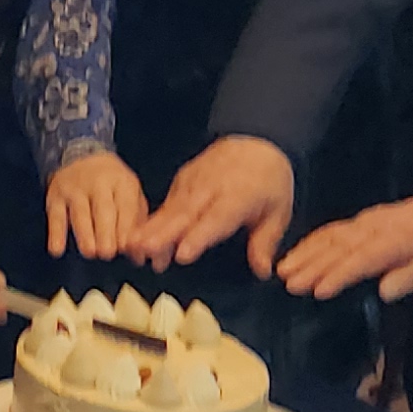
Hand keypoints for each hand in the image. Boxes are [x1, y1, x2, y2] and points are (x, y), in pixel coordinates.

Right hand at [44, 149, 148, 262]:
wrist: (81, 152)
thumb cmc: (111, 183)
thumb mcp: (129, 194)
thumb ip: (135, 224)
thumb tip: (139, 258)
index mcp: (122, 182)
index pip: (126, 207)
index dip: (126, 229)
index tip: (125, 248)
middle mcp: (98, 183)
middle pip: (103, 210)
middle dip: (106, 233)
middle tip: (108, 253)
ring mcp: (75, 188)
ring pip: (80, 213)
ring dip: (85, 234)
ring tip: (90, 252)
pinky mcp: (55, 195)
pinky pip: (56, 216)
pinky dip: (56, 233)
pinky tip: (57, 250)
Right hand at [132, 135, 295, 276]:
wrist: (256, 140)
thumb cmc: (269, 181)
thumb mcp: (279, 211)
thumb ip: (265, 241)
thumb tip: (262, 271)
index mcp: (239, 195)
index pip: (216, 218)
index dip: (198, 236)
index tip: (181, 255)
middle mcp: (212, 188)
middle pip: (185, 212)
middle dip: (163, 232)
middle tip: (143, 250)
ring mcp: (194, 181)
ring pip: (171, 207)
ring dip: (151, 227)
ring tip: (133, 245)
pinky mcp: (182, 180)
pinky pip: (167, 202)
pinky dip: (152, 220)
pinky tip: (138, 236)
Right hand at [276, 168, 412, 301]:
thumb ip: (411, 276)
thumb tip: (383, 291)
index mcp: (398, 240)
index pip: (364, 258)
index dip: (340, 274)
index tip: (318, 290)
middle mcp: (376, 228)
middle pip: (340, 247)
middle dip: (312, 265)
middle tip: (288, 283)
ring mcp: (366, 222)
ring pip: (331, 237)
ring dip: (305, 253)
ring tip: (283, 270)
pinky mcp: (361, 220)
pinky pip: (332, 230)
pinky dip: (312, 241)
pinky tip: (297, 253)